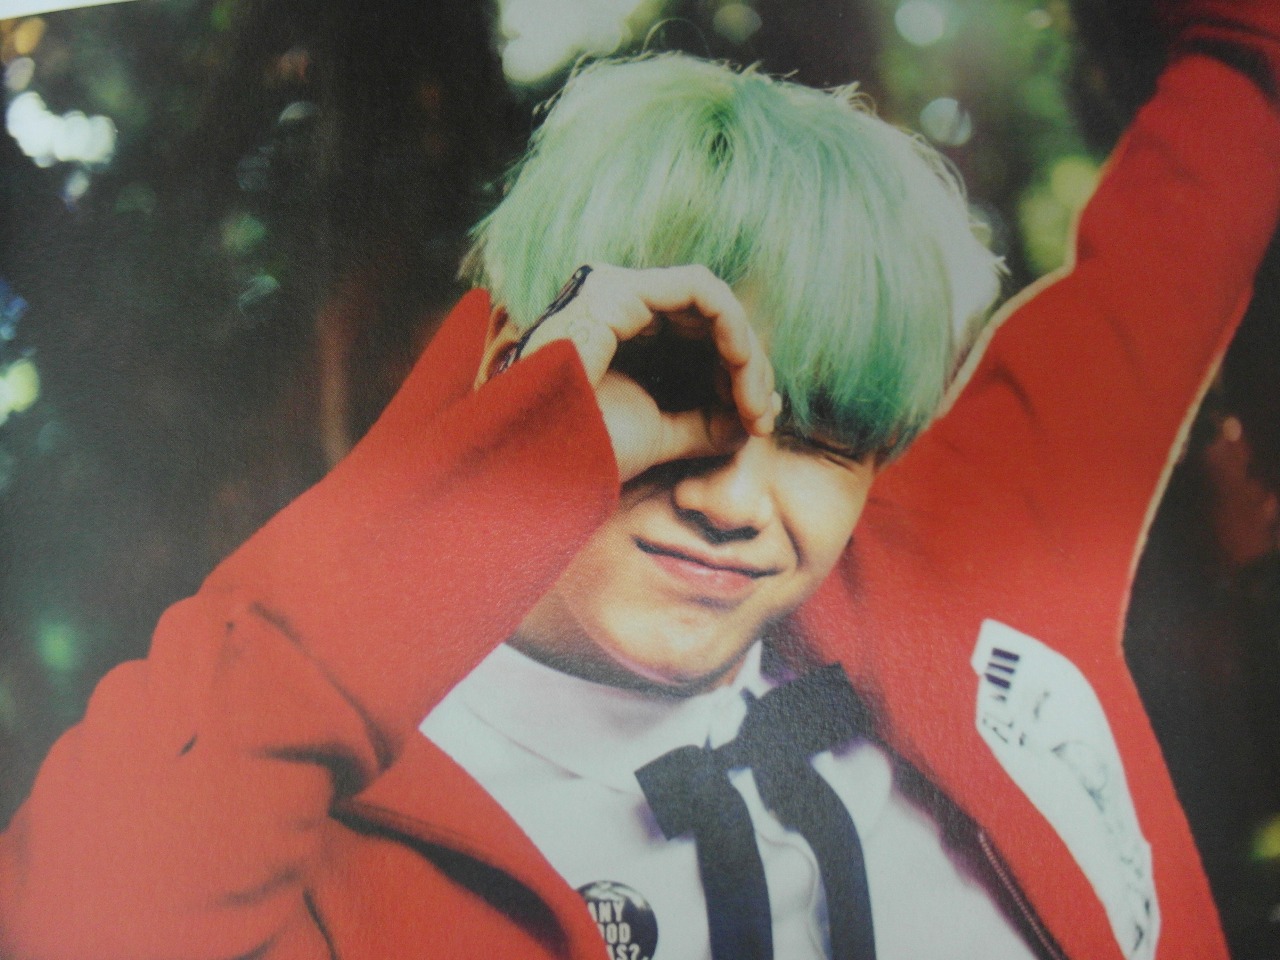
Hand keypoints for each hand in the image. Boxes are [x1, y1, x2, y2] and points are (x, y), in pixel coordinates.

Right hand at [486, 264, 778, 482]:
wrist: (532, 465)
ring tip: (752, 406)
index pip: (701, 335)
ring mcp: (614, 293)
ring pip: (715, 302)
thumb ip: (705, 423)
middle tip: (762, 417)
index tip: (757, 424)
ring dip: (747, 354)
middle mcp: (617, 307)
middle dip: (751, 367)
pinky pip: (703, 290)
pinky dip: (733, 328)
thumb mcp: (660, 435)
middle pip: (713, 318)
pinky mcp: (619, 291)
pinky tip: (740, 371)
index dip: (741, 374)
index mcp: (621, 336)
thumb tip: (757, 418)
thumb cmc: (580, 453)